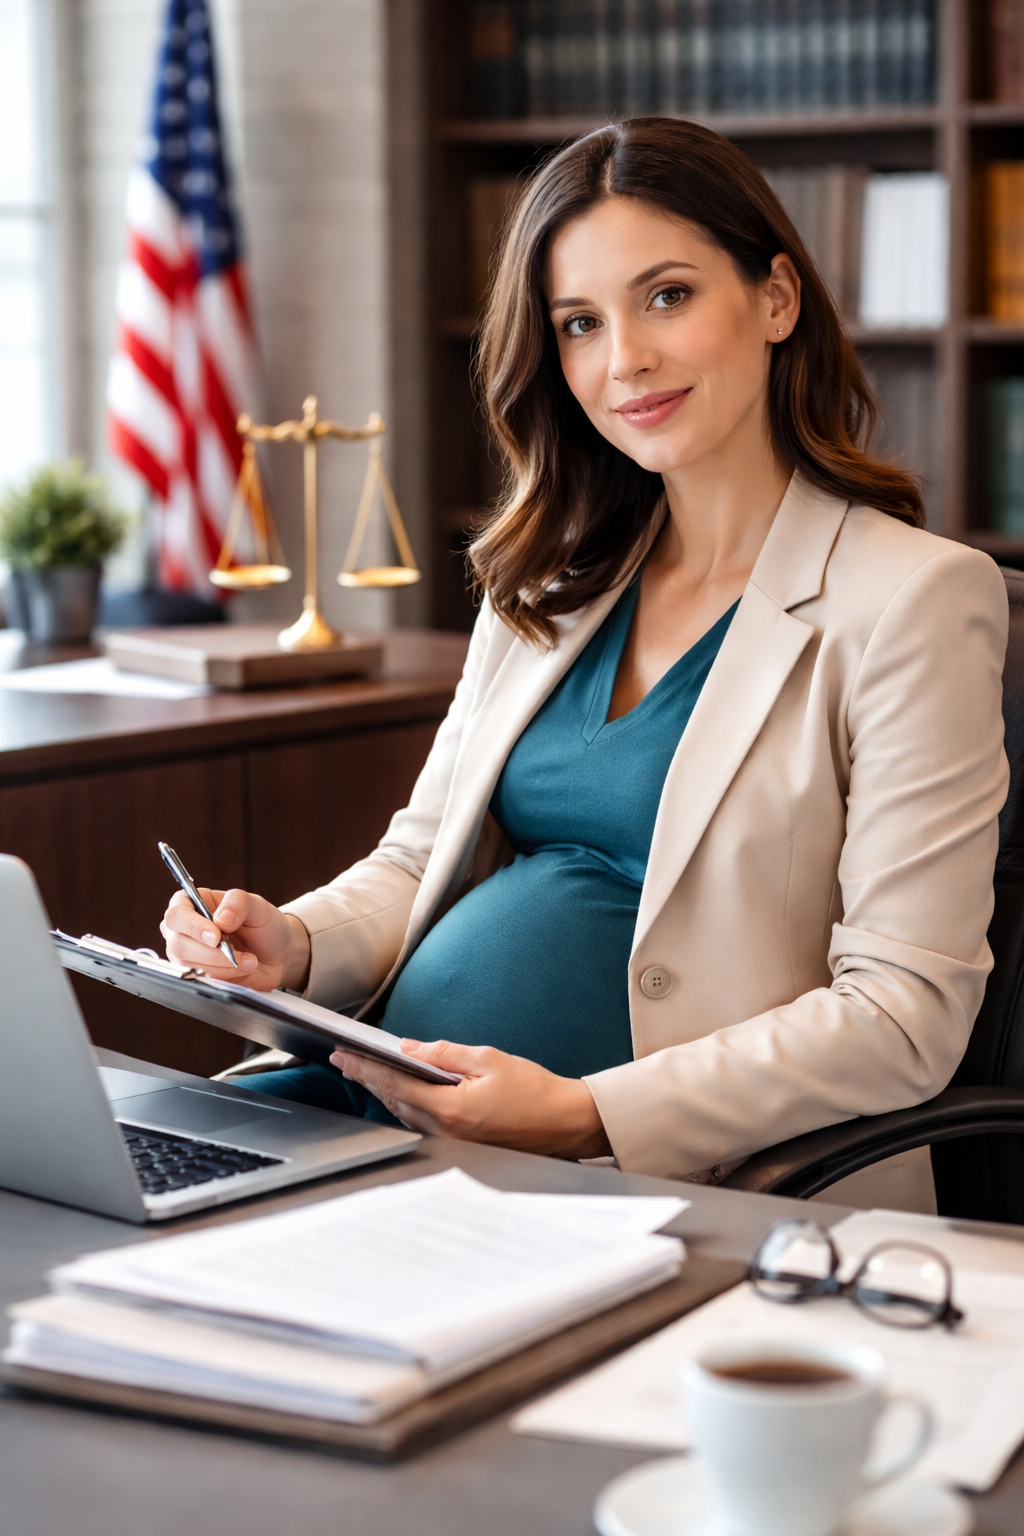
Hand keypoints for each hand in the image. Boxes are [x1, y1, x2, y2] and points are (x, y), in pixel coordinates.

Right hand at [161, 887, 310, 991]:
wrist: (278, 953)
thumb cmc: (263, 925)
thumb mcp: (257, 905)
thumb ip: (238, 903)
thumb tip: (220, 919)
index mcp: (192, 904)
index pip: (176, 914)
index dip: (192, 926)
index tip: (215, 936)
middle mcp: (184, 930)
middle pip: (178, 944)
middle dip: (210, 952)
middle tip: (235, 951)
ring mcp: (187, 955)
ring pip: (189, 965)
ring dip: (222, 965)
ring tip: (248, 959)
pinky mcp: (197, 975)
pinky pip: (201, 981)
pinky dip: (225, 976)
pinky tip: (242, 969)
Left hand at [330, 1039, 611, 1159]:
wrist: (564, 1124)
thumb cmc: (534, 1091)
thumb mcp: (488, 1059)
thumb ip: (445, 1053)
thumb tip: (410, 1047)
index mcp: (451, 1109)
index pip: (395, 1084)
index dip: (365, 1068)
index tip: (343, 1056)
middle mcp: (445, 1131)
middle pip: (394, 1101)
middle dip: (367, 1078)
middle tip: (344, 1060)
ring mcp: (451, 1143)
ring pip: (404, 1114)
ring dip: (384, 1092)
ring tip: (364, 1071)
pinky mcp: (458, 1147)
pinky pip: (420, 1123)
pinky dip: (404, 1104)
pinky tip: (398, 1090)